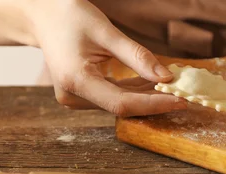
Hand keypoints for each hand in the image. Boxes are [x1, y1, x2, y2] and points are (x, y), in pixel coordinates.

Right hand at [27, 0, 185, 115]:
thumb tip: (166, 77)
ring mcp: (75, 99)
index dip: (154, 105)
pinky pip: (113, 97)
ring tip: (174, 88)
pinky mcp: (81, 95)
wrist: (40, 15)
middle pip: (123, 107)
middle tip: (185, 94)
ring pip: (120, 104)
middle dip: (155, 101)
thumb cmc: (68, 16)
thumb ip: (136, 56)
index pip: (122, 103)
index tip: (181, 101)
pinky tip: (155, 84)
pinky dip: (135, 91)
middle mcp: (73, 97)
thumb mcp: (105, 31)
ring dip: (147, 97)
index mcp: (76, 81)